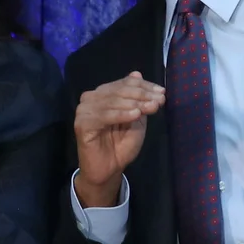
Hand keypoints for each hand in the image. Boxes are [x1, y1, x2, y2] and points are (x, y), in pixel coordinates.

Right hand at [73, 72, 164, 206]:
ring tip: (151, 108)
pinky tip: (135, 115)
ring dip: (134, 103)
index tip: (162, 93)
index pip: (124, 83)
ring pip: (112, 101)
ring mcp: (84, 110)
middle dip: (142, 95)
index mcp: (103, 94)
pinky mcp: (81, 123)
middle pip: (119, 90)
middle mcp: (91, 98)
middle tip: (159, 101)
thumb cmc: (121, 145)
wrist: (108, 170)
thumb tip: (137, 73)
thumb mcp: (135, 119)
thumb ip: (137, 99)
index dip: (144, 86)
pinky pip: (104, 115)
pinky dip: (121, 114)